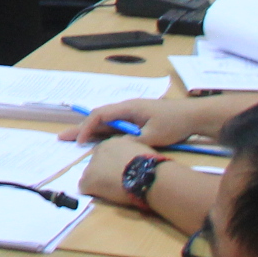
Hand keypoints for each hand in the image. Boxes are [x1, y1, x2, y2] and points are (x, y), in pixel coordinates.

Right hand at [68, 95, 210, 147]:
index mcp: (128, 108)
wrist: (194, 116)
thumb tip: (116, 147)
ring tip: (75, 140)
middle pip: (99, 118)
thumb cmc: (174, 123)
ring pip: (106, 123)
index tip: (80, 141)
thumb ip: (133, 141)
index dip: (87, 128)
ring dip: (91, 131)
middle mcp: (127, 109)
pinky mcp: (138, 121)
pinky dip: (104, 133)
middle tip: (63, 137)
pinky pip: (116, 126)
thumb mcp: (153, 136)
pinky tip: (98, 140)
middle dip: (81, 128)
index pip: (100, 115)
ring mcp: (132, 114)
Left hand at [78, 135, 153, 206]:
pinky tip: (106, 195)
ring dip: (99, 182)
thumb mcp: (141, 150)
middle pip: (96, 164)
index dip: (112, 165)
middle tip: (117, 182)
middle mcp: (99, 150)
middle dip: (103, 173)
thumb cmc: (150, 165)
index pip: (106, 154)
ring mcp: (92, 165)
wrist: (147, 175)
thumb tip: (131, 157)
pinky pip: (84, 187)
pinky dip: (92, 192)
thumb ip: (130, 151)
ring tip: (113, 190)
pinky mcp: (89, 180)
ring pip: (90, 175)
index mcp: (113, 142)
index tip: (120, 172)